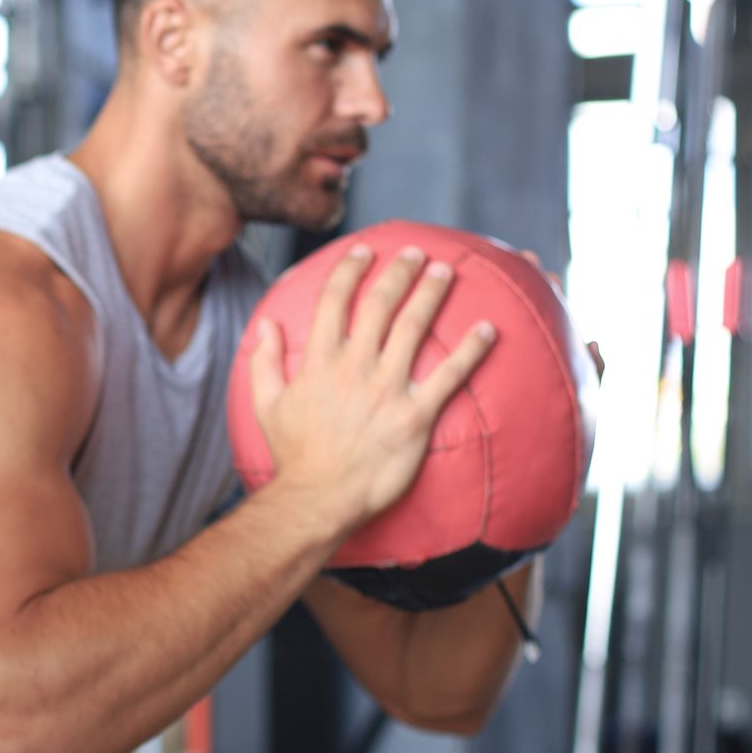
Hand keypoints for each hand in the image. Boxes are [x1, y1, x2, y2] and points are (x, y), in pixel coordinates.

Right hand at [245, 243, 496, 541]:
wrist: (319, 499)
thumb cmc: (294, 457)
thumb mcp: (266, 406)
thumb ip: (264, 362)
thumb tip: (265, 326)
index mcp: (319, 362)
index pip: (334, 301)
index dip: (350, 270)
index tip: (363, 252)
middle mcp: (354, 367)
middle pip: (380, 305)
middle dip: (400, 272)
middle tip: (416, 252)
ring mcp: (387, 390)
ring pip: (414, 328)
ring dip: (432, 295)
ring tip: (446, 272)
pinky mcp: (415, 416)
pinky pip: (449, 376)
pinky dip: (470, 350)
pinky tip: (487, 329)